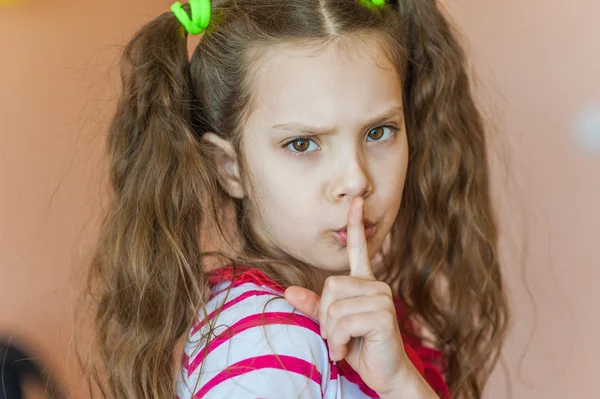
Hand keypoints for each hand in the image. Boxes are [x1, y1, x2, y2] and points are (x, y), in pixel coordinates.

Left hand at [285, 197, 408, 395]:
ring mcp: (381, 298)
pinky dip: (338, 342)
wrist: (384, 374)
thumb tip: (288, 291)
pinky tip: (347, 350)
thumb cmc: (360, 347)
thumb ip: (314, 307)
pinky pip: (343, 322)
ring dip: (331, 334)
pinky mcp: (383, 315)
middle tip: (337, 336)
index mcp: (365, 283)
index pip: (358, 249)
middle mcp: (375, 286)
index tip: (357, 200)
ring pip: (334, 306)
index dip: (355, 225)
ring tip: (343, 345)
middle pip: (330, 286)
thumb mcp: (332, 326)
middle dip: (326, 317)